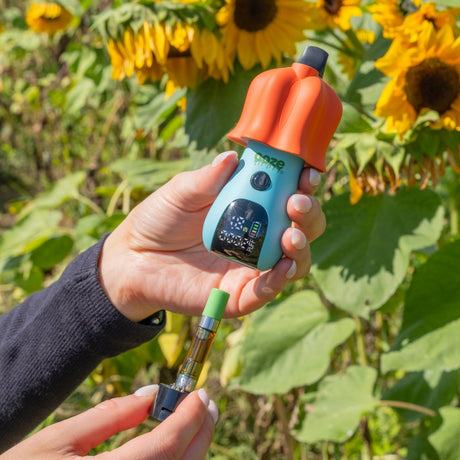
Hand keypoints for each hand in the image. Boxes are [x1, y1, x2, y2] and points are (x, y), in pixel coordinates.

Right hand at [1, 386, 216, 459]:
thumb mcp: (56, 442)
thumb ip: (107, 418)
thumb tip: (151, 396)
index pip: (165, 446)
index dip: (188, 417)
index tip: (200, 392)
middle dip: (201, 432)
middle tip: (207, 403)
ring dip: (195, 450)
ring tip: (198, 420)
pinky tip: (177, 448)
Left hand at [99, 151, 325, 320]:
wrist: (133, 259)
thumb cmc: (159, 220)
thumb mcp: (182, 192)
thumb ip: (208, 178)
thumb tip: (232, 156)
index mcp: (249, 207)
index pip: (287, 195)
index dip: (303, 184)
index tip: (308, 173)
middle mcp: (257, 237)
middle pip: (300, 227)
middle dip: (308, 214)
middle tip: (297, 203)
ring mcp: (251, 267)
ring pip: (294, 260)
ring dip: (301, 246)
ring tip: (291, 234)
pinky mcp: (239, 295)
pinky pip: (268, 290)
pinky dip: (280, 279)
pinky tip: (284, 266)